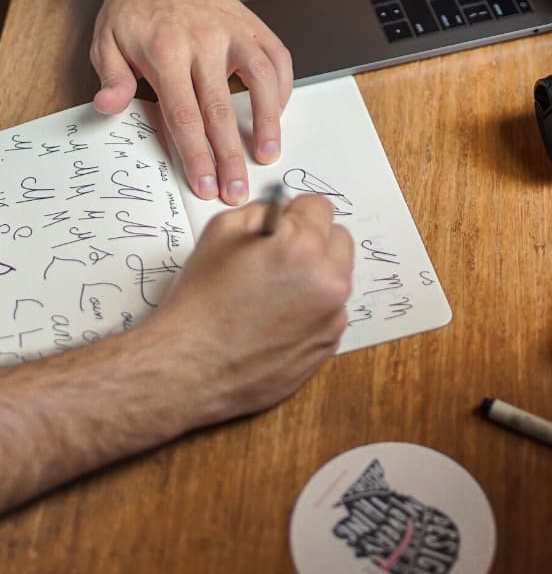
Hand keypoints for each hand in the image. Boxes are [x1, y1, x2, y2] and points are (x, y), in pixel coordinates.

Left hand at [91, 0, 292, 204]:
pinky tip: (277, 116)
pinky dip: (282, 91)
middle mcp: (205, 41)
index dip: (197, 156)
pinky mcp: (254, 26)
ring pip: (263, 83)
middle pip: (223, 110)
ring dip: (269, 124)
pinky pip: (278, 62)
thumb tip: (110, 107)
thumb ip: (112, 77)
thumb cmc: (133, 7)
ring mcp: (235, 32)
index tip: (206, 186)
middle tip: (238, 190)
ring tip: (268, 156)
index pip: (185, 115)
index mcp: (165, 51)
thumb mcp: (106, 40)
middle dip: (231, 157)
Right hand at [153, 194, 353, 423]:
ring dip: (315, 276)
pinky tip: (277, 319)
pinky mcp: (329, 344)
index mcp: (304, 247)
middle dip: (313, 241)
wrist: (192, 367)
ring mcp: (333, 317)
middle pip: (339, 240)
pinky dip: (312, 309)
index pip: (321, 206)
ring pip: (337, 277)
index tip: (282, 224)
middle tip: (279, 256)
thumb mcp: (221, 232)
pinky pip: (330, 311)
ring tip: (274, 292)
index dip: (295, 213)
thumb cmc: (201, 301)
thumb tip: (285, 211)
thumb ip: (263, 212)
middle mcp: (329, 282)